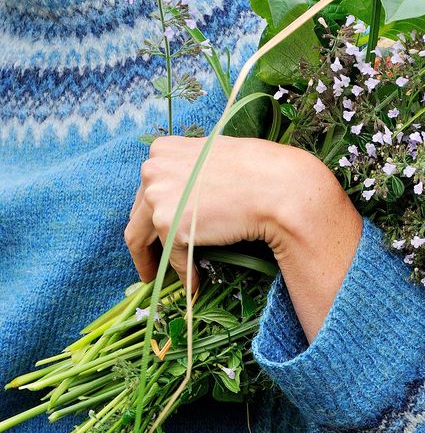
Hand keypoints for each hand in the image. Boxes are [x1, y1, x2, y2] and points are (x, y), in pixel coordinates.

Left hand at [125, 135, 362, 340]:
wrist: (279, 189)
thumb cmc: (260, 170)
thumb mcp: (216, 157)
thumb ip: (193, 169)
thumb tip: (189, 192)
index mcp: (163, 149)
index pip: (147, 187)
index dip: (152, 212)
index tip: (156, 231)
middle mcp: (152, 168)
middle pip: (137, 212)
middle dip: (145, 239)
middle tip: (150, 261)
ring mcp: (157, 196)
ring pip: (141, 237)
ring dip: (153, 260)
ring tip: (160, 277)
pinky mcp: (168, 224)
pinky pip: (171, 257)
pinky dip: (181, 272)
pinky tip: (193, 283)